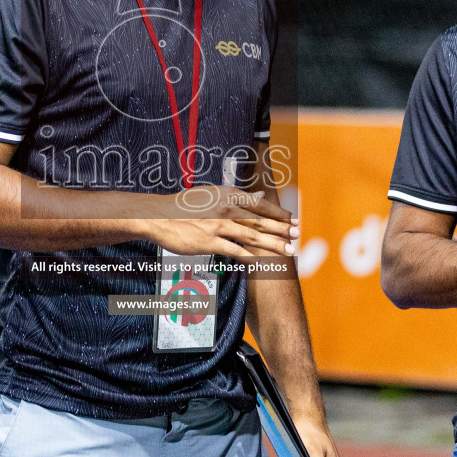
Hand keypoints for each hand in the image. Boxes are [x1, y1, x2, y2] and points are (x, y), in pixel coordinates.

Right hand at [145, 186, 298, 259]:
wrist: (158, 216)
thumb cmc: (183, 206)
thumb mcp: (210, 194)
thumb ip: (233, 197)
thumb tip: (256, 196)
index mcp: (227, 194)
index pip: (259, 204)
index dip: (278, 213)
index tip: (292, 219)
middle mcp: (225, 208)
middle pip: (260, 220)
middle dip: (282, 229)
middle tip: (298, 235)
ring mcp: (218, 225)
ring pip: (252, 236)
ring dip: (273, 244)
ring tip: (288, 250)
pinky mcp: (210, 242)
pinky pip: (235, 251)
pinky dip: (251, 257)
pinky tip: (263, 262)